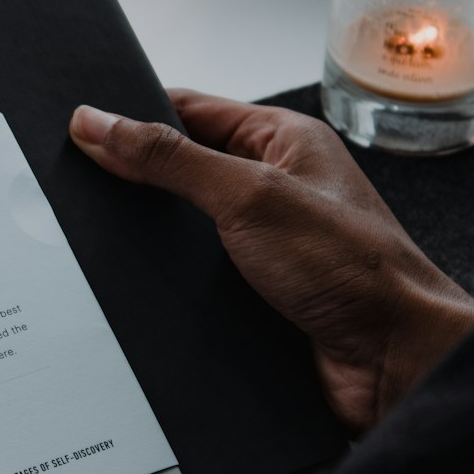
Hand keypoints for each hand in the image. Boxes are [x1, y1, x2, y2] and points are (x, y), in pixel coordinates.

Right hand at [69, 90, 473, 433]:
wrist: (394, 363)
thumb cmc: (354, 270)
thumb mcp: (248, 196)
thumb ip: (170, 159)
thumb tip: (100, 124)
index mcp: (282, 142)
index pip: (189, 111)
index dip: (133, 116)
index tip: (80, 126)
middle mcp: (273, 188)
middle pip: (179, 170)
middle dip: (133, 182)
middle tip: (78, 187)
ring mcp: (264, 243)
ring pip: (182, 231)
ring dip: (151, 241)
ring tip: (101, 240)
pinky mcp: (254, 294)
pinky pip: (192, 279)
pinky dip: (166, 284)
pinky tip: (137, 289)